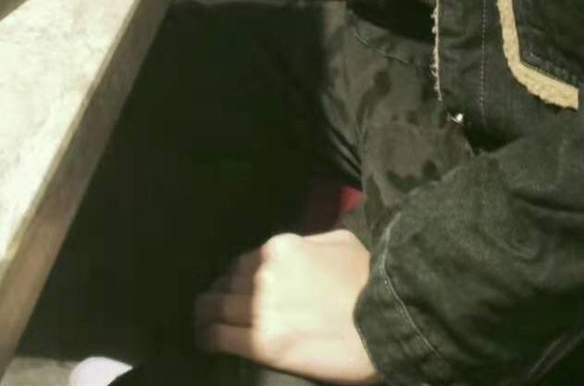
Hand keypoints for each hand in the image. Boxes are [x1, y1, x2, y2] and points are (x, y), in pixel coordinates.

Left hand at [194, 229, 382, 384]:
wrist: (381, 320)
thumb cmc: (367, 279)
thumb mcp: (339, 242)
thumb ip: (309, 243)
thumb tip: (295, 250)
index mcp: (281, 247)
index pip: (244, 260)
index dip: (238, 275)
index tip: (237, 285)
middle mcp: (264, 272)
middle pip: (227, 282)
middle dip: (221, 292)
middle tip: (216, 304)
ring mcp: (260, 308)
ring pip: (215, 307)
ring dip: (206, 313)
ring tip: (202, 321)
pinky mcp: (262, 342)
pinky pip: (219, 336)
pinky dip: (207, 337)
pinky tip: (203, 339)